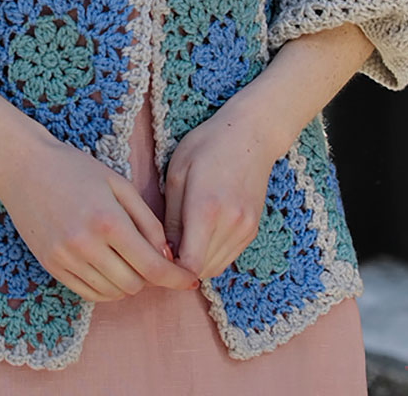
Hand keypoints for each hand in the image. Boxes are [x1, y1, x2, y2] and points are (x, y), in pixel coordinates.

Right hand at [0, 136, 201, 301]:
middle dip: (150, 276)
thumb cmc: (74, 169)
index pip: (152, 266)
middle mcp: (86, 245)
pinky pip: (88, 293)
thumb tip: (166, 254)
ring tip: (126, 257)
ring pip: (112, 293)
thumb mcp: (118, 184)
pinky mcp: (51, 266)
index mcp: (108, 220)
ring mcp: (65, 258)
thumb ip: (147, 220)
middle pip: (135, 284)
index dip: (177, 278)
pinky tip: (107, 266)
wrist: (23, 167)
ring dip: (128, 282)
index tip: (190, 280)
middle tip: (149, 256)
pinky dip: (105, 287)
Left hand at [162, 103, 281, 281]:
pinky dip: (210, 255)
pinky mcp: (253, 230)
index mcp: (207, 209)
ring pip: (215, 268)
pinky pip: (228, 257)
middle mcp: (231, 225)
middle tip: (161, 249)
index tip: (154, 254)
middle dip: (178, 267)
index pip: (189, 265)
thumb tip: (164, 250)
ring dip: (195, 263)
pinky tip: (197, 236)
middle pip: (201, 271)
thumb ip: (170, 216)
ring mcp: (245, 229)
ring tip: (178, 241)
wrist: (252, 135)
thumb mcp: (177, 173)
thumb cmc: (207, 146)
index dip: (169, 268)